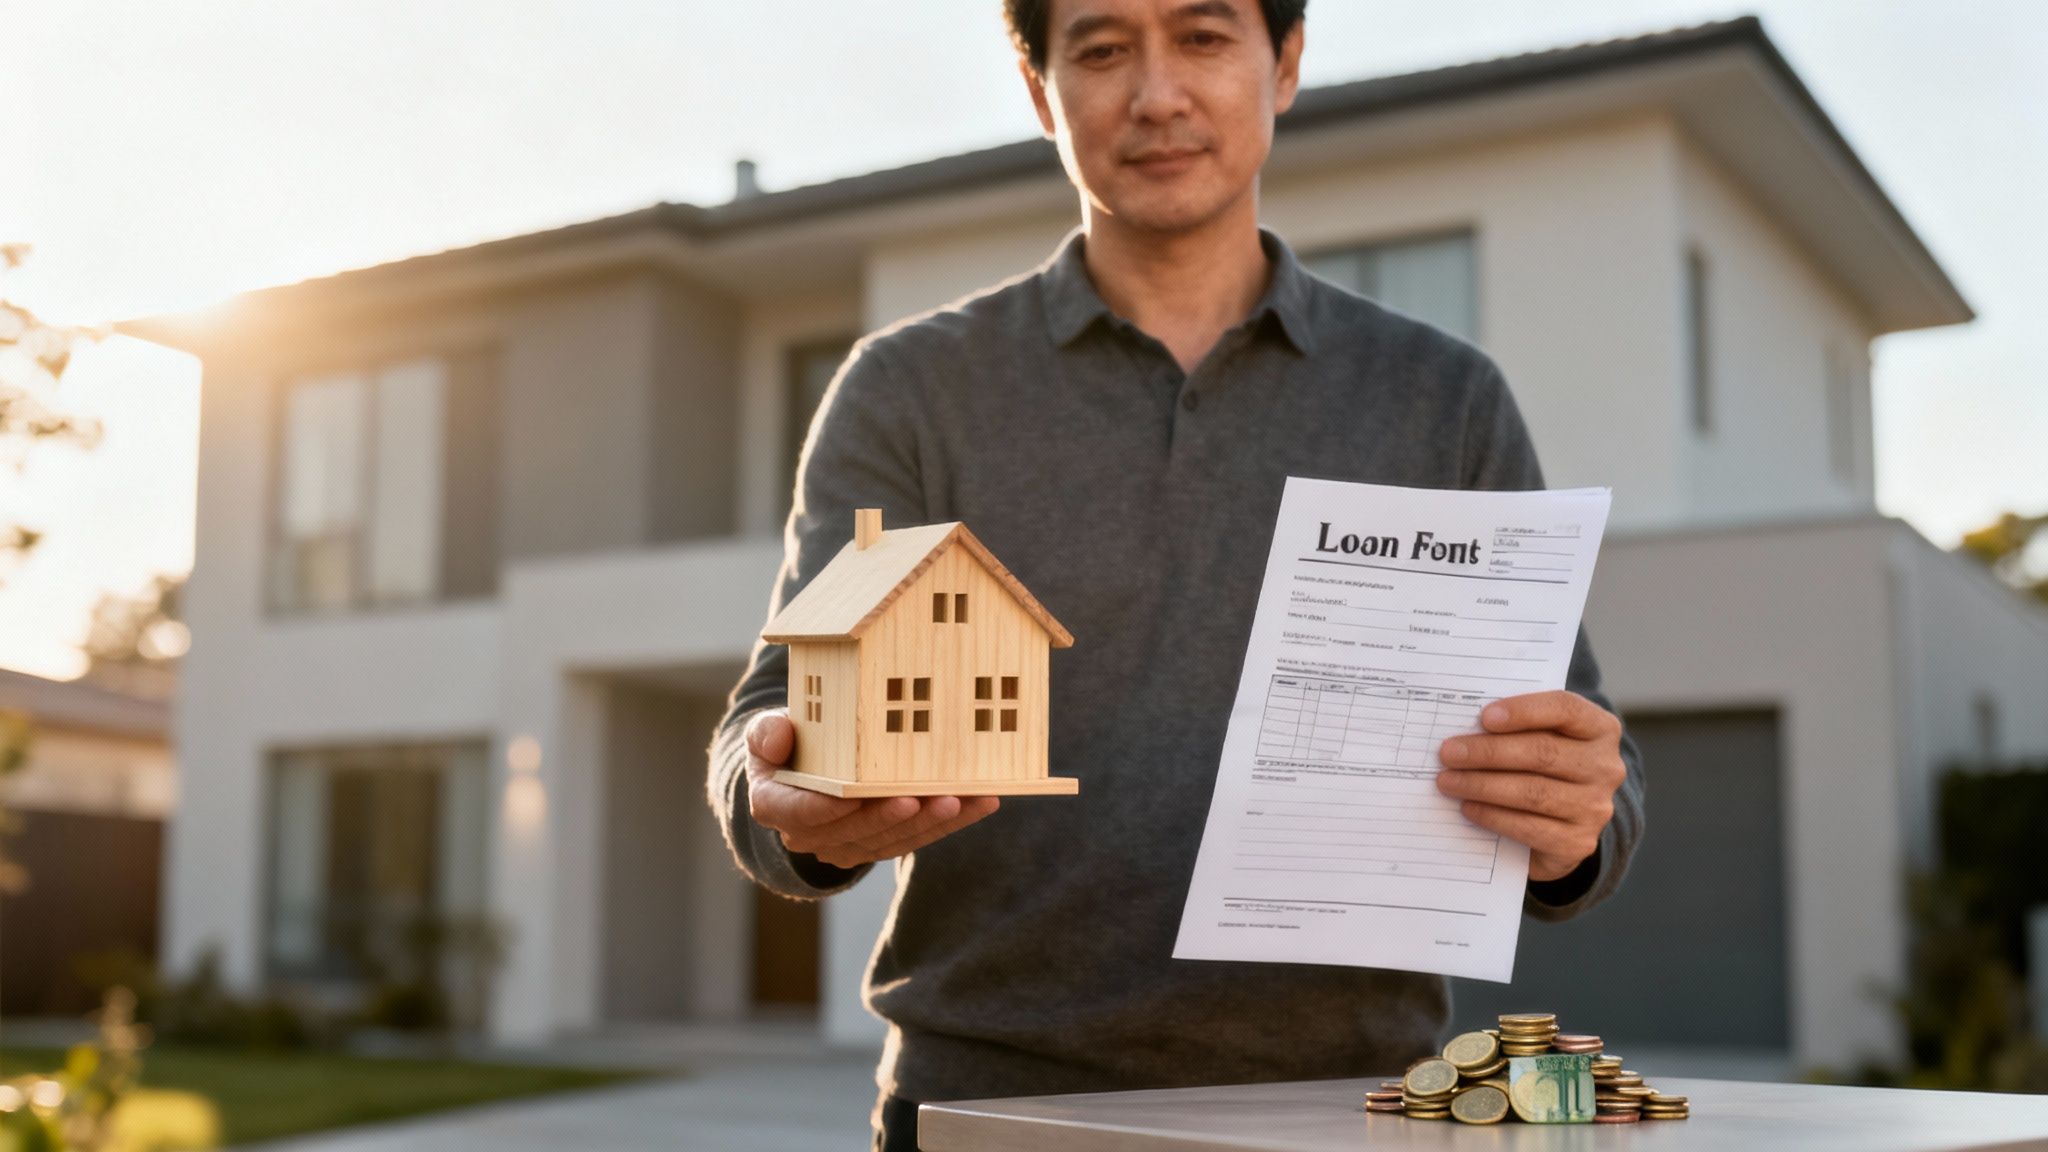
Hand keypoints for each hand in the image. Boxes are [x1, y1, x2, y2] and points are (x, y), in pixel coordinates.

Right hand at [744, 708, 1000, 869]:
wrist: (804, 770)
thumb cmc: (788, 745)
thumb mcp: (766, 732)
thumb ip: (767, 732)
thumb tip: (778, 736)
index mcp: (776, 806)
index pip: (800, 812)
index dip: (827, 809)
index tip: (855, 798)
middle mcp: (810, 835)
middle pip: (853, 831)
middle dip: (889, 816)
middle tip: (921, 798)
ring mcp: (847, 845)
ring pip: (891, 840)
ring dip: (929, 822)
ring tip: (959, 800)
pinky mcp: (881, 844)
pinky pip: (917, 837)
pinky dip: (951, 821)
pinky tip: (980, 802)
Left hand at [1434, 690, 1625, 882]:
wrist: (1564, 823)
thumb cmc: (1542, 765)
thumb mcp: (1539, 737)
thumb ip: (1517, 726)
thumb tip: (1464, 726)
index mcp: (1600, 729)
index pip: (1566, 709)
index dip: (1524, 711)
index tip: (1484, 717)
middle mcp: (1605, 767)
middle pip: (1543, 753)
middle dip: (1488, 752)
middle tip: (1448, 753)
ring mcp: (1595, 807)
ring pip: (1533, 792)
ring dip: (1482, 785)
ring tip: (1447, 781)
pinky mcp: (1578, 842)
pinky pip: (1530, 828)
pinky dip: (1493, 816)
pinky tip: (1468, 807)